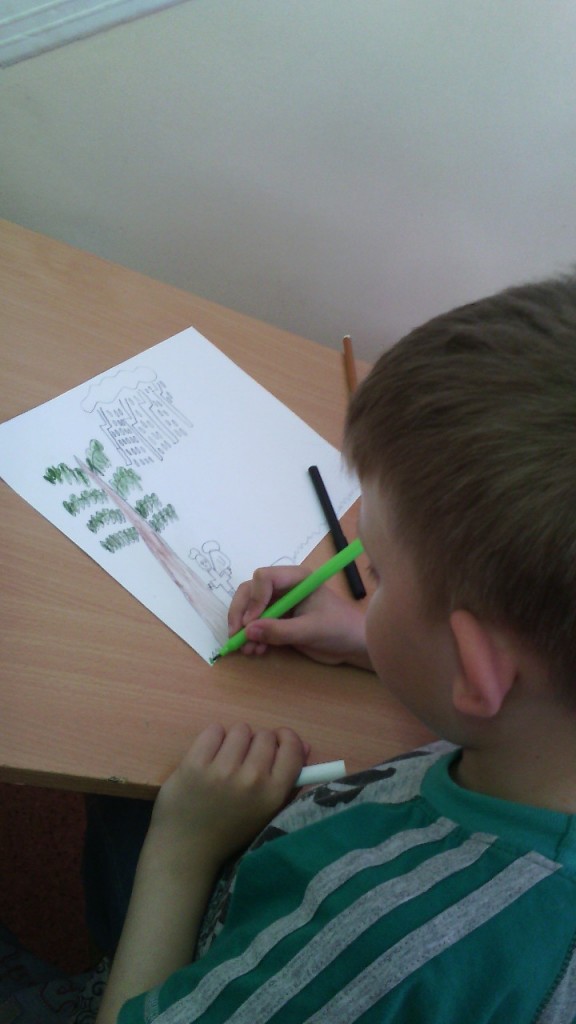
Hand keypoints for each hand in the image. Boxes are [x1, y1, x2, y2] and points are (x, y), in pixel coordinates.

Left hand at [150, 722, 307, 869]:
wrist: (186, 849)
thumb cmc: (230, 831)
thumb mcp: (267, 812)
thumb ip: (289, 780)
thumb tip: (303, 745)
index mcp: (273, 794)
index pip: (292, 747)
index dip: (286, 739)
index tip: (277, 742)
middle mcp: (252, 779)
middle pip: (265, 735)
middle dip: (258, 744)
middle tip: (245, 761)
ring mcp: (222, 770)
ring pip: (241, 730)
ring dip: (235, 741)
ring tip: (225, 760)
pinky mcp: (195, 763)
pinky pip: (214, 730)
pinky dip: (213, 740)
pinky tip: (209, 758)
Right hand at [228, 564, 372, 669]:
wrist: (353, 645)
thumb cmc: (340, 629)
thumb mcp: (311, 630)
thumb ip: (280, 630)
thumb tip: (248, 631)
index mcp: (296, 579)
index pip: (263, 578)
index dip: (254, 599)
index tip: (251, 623)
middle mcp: (284, 587)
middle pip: (249, 592)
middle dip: (241, 615)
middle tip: (237, 637)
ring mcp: (280, 604)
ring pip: (249, 610)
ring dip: (244, 630)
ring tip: (249, 650)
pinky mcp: (278, 621)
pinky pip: (256, 625)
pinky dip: (252, 638)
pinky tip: (257, 651)